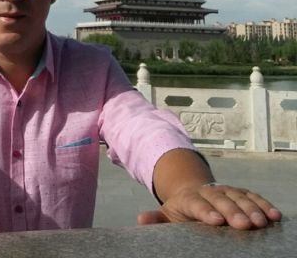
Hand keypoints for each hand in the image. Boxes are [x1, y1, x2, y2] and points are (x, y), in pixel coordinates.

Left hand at [138, 183, 282, 229]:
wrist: (191, 191)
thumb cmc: (181, 209)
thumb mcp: (167, 214)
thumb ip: (157, 219)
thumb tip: (141, 220)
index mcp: (189, 198)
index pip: (197, 204)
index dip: (206, 212)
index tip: (215, 221)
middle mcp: (208, 192)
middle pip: (221, 200)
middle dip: (232, 211)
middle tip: (244, 224)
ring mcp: (225, 190)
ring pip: (238, 197)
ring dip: (251, 208)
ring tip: (262, 222)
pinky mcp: (239, 193)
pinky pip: (252, 197)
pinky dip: (263, 204)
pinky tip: (274, 215)